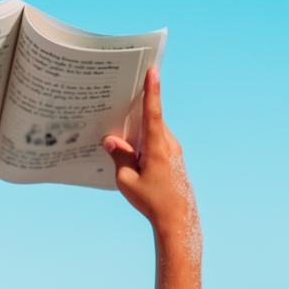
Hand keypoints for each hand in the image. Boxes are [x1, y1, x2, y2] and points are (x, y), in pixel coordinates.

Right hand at [103, 67, 196, 233]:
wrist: (177, 219)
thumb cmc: (152, 201)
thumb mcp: (127, 180)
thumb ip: (119, 157)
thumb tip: (111, 140)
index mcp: (158, 147)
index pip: (153, 113)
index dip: (152, 90)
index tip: (153, 70)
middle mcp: (168, 144)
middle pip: (149, 119)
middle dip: (135, 108)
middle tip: (119, 94)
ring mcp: (172, 151)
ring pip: (152, 131)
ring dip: (137, 128)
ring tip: (118, 128)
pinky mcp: (172, 158)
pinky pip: (155, 141)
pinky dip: (143, 140)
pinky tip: (130, 149)